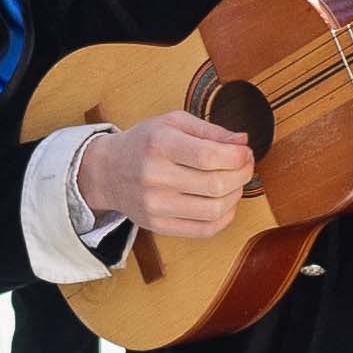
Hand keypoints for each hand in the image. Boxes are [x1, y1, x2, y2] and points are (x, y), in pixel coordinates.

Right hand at [82, 110, 255, 242]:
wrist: (107, 172)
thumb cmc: (144, 143)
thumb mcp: (172, 123)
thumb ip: (210, 130)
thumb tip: (242, 142)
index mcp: (159, 144)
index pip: (209, 156)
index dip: (237, 156)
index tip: (244, 152)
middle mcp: (154, 176)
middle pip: (216, 185)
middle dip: (242, 174)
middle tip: (245, 166)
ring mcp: (155, 205)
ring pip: (215, 210)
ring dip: (236, 196)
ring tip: (234, 183)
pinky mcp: (158, 225)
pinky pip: (205, 230)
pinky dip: (225, 217)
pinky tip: (224, 203)